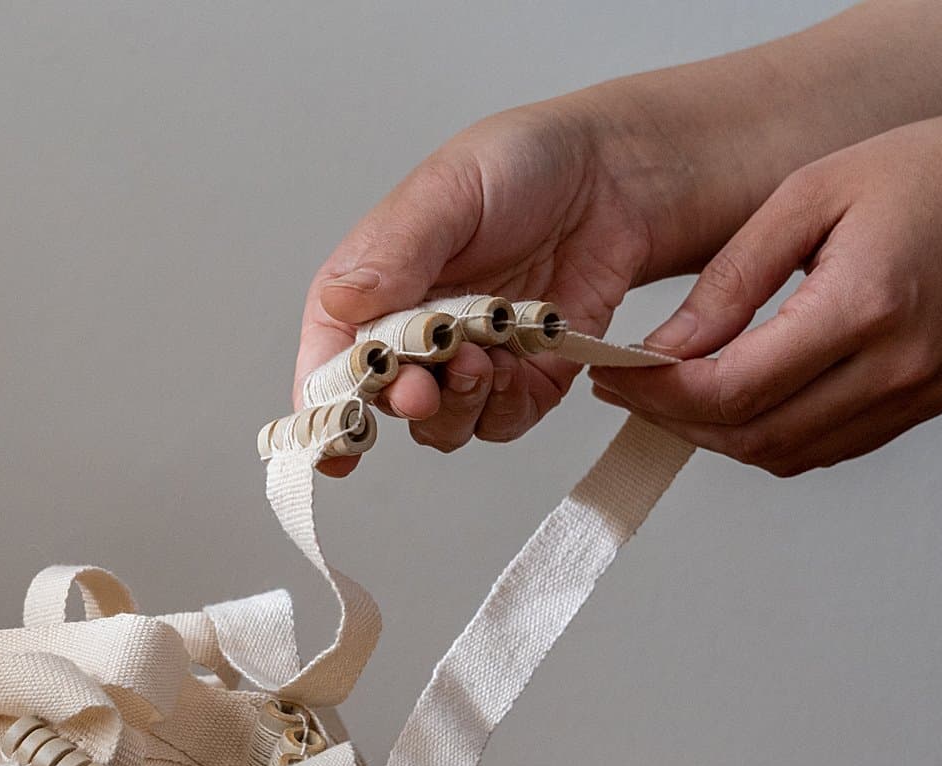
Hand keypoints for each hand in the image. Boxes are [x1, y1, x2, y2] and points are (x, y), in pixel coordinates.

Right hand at [293, 104, 663, 476]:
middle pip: (383, 403)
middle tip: (421, 390)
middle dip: (401, 402)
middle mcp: (414, 334)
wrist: (615, 172)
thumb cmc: (522, 164)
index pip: (329, 359)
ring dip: (456, 408)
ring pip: (441, 425)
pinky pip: (502, 421)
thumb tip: (341, 301)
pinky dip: (505, 408)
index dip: (326, 401)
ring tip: (482, 363)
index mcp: (372, 289)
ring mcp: (468, 362)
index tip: (341, 424)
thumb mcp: (448, 189)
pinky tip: (516, 365)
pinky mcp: (524, 379)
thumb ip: (395, 250)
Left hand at [590, 98, 941, 476]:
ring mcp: (916, 395)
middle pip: (752, 436)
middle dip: (675, 421)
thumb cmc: (937, 171)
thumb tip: (666, 347)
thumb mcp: (812, 196)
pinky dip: (769, 438)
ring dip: (718, 437)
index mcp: (863, 307)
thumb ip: (732, 278)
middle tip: (630, 391)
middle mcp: (895, 367)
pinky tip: (737, 403)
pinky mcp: (926, 405)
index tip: (615, 375)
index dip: (659, 393)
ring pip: (786, 455)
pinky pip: (826, 449)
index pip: (732, 388)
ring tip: (673, 397)